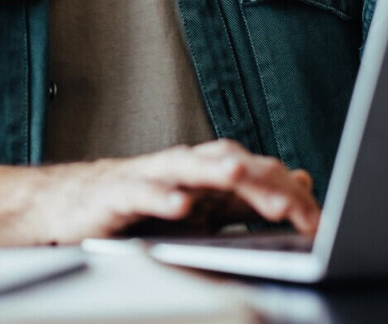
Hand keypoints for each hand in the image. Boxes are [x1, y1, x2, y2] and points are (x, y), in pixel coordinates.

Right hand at [0, 139, 319, 247]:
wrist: (70, 206)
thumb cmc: (140, 207)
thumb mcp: (202, 209)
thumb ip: (249, 199)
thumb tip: (300, 181)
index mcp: (208, 174)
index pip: (257, 178)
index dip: (287, 197)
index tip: (317, 223)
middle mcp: (184, 168)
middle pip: (230, 165)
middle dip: (263, 184)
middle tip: (295, 207)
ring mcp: (151, 176)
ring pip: (188, 166)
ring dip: (216, 171)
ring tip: (240, 178)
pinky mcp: (118, 192)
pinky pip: (142, 191)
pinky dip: (162, 195)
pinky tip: (180, 204)